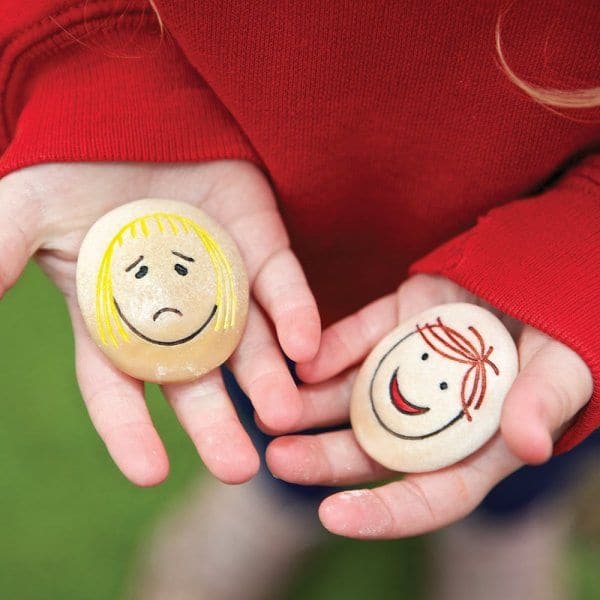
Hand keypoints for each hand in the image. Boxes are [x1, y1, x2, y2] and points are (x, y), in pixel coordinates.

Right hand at [0, 160, 319, 485]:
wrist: (139, 114)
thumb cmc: (80, 164)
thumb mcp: (28, 209)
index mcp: (119, 317)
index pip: (121, 385)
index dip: (132, 431)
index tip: (150, 473)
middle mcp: (177, 313)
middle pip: (197, 380)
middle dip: (216, 425)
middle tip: (241, 469)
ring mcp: (225, 283)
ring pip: (250, 344)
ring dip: (268, 382)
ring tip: (284, 417)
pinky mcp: (263, 250)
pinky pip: (284, 289)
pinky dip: (296, 317)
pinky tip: (304, 349)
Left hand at [266, 274, 591, 537]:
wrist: (543, 266)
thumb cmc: (566, 326)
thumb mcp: (566, 363)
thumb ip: (544, 401)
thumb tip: (528, 447)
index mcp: (475, 441)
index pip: (430, 493)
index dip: (384, 512)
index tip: (331, 517)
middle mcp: (433, 412)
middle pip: (373, 449)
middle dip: (324, 460)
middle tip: (277, 459)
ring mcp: (409, 367)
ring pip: (353, 397)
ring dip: (309, 407)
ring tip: (265, 413)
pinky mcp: (395, 324)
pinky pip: (357, 340)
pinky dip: (329, 351)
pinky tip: (299, 360)